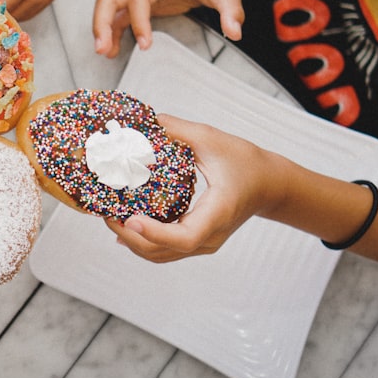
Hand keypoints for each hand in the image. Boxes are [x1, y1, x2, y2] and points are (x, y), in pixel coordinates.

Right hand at [92, 0, 244, 57]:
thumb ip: (232, 12)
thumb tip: (234, 33)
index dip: (139, 21)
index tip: (145, 45)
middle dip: (102, 23)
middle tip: (102, 49)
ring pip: (107, 6)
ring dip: (101, 29)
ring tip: (104, 53)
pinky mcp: (136, 2)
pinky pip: (117, 16)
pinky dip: (111, 32)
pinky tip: (113, 51)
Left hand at [105, 114, 277, 262]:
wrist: (270, 185)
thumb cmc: (246, 162)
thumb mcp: (213, 139)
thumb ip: (178, 130)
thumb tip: (143, 121)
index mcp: (217, 212)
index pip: (185, 237)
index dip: (154, 233)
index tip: (129, 218)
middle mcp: (210, 236)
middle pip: (164, 251)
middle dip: (130, 236)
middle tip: (106, 213)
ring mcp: (204, 243)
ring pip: (162, 256)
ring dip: (133, 241)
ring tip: (110, 218)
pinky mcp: (198, 242)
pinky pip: (166, 251)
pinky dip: (143, 241)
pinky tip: (125, 227)